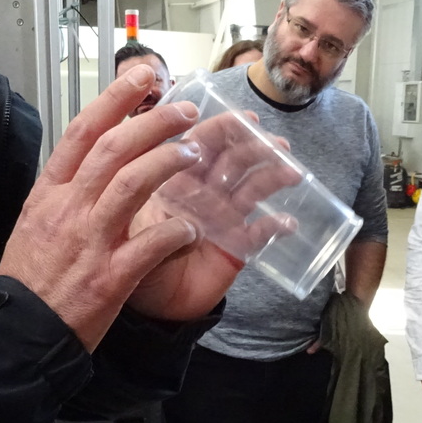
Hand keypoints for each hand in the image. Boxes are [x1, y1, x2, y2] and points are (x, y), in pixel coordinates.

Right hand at [0, 65, 214, 350]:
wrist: (19, 333)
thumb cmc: (30, 281)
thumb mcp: (33, 223)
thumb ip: (62, 191)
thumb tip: (89, 160)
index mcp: (48, 193)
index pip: (82, 132)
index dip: (115, 99)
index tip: (143, 76)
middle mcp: (68, 210)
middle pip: (114, 149)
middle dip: (155, 123)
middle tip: (186, 111)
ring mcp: (89, 242)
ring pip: (132, 185)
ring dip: (169, 162)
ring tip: (195, 152)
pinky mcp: (109, 278)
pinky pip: (150, 246)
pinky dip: (175, 233)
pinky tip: (193, 228)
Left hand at [126, 112, 299, 319]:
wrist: (146, 303)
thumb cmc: (130, 258)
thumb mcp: (131, 232)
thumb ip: (149, 220)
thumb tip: (182, 217)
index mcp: (176, 179)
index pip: (200, 144)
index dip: (222, 129)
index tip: (244, 119)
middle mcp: (203, 193)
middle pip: (233, 160)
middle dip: (255, 146)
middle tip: (275, 142)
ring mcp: (223, 218)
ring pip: (252, 189)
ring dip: (272, 176)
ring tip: (291, 171)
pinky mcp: (236, 247)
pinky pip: (260, 234)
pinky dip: (275, 227)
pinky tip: (287, 223)